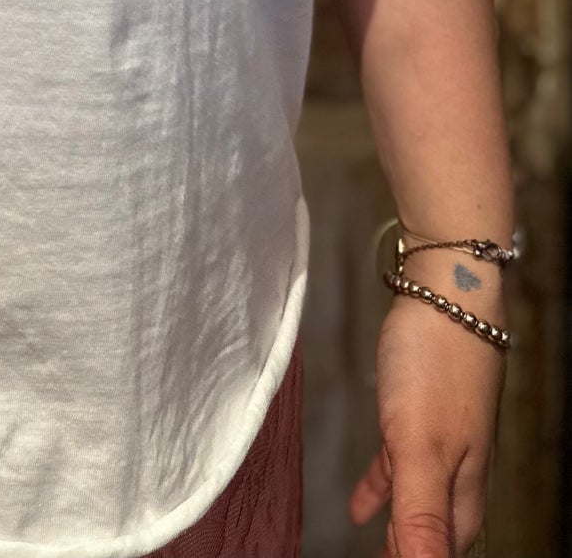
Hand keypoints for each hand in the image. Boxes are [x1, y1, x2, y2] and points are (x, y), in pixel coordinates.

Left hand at [349, 293, 506, 555]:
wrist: (447, 292)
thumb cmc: (438, 363)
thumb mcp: (422, 445)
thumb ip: (420, 512)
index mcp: (463, 487)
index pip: (445, 548)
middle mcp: (459, 470)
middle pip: (436, 531)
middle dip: (414, 553)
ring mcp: (440, 439)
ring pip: (419, 501)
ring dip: (398, 529)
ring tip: (375, 551)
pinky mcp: (417, 411)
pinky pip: (398, 466)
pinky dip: (382, 490)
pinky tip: (360, 507)